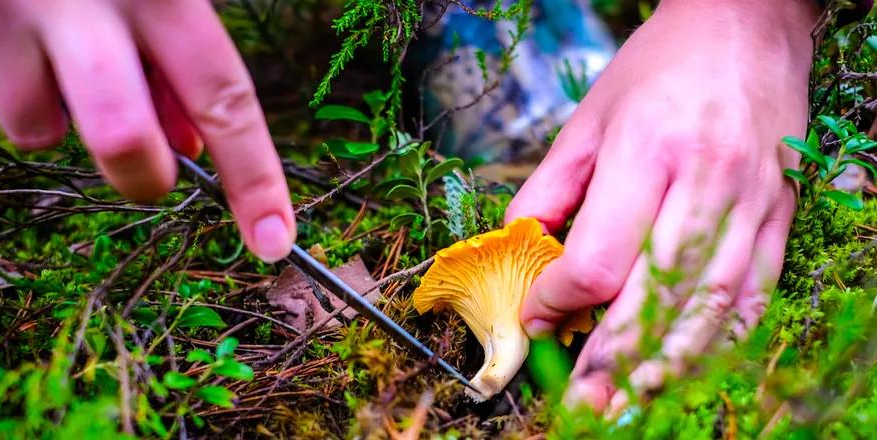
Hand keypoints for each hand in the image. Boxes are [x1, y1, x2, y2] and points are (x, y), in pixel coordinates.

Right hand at [0, 0, 294, 260]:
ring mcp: (6, 9)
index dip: (255, 179)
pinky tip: (23, 36)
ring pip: (37, 125)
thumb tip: (189, 152)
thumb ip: (180, 61)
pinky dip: (19, 86)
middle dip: (143, 176)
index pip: (226, 99)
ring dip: (60, 114)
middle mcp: (85, 0)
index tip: (273, 242)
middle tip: (151, 168)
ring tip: (61, 51)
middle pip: (123, 140)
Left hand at [506, 0, 817, 410]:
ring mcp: (751, 201)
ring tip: (632, 399)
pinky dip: (723, 338)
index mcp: (644, 152)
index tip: (538, 316)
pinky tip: (691, 364)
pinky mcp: (780, 212)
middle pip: (654, 295)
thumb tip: (521, 250)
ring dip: (668, 363)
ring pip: (711, 306)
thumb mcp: (587, 120)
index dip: (560, 300)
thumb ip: (548, 190)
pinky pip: (756, 292)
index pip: (598, 258)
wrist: (746, 24)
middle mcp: (703, 181)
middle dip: (611, 359)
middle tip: (582, 401)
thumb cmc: (659, 67)